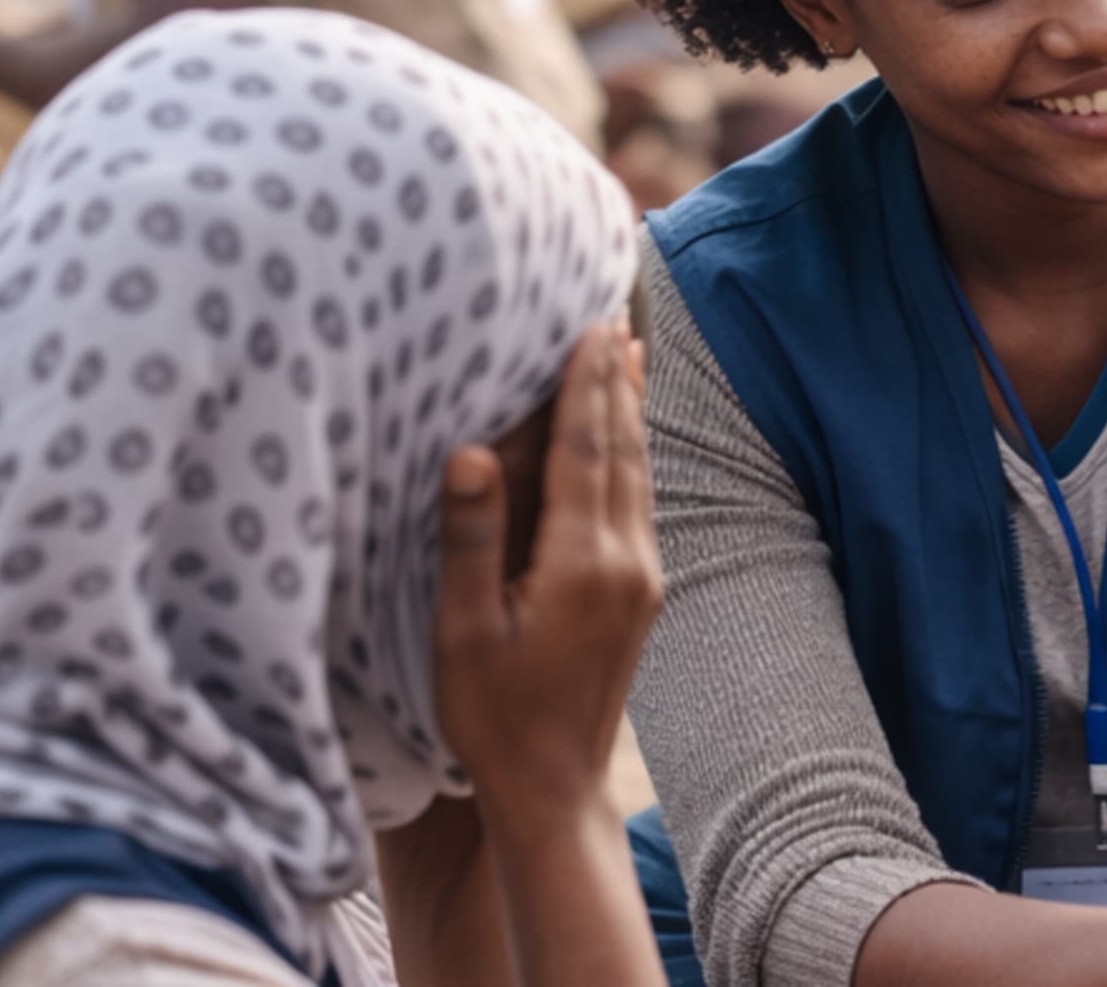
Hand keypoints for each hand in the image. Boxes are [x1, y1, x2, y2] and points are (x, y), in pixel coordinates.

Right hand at [433, 319, 659, 822]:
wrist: (553, 786)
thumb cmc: (493, 715)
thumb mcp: (463, 630)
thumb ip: (470, 538)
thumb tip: (472, 452)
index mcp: (583, 563)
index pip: (586, 450)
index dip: (586, 385)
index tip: (590, 325)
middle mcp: (627, 563)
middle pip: (622, 452)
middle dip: (615, 385)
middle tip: (612, 319)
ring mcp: (642, 580)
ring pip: (638, 477)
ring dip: (629, 415)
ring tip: (626, 358)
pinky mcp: (642, 597)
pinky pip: (639, 506)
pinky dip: (629, 459)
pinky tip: (621, 442)